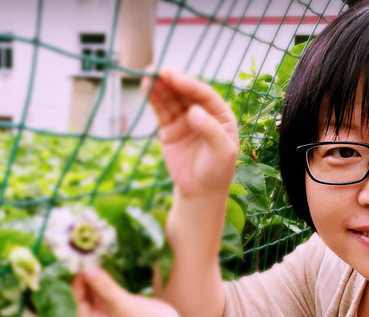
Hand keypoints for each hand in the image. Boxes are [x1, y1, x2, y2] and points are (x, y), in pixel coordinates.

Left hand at [71, 266, 193, 316]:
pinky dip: (102, 282)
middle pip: (80, 297)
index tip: (77, 261)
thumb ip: (103, 286)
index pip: (73, 302)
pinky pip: (104, 293)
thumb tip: (86, 268)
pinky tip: (101, 267)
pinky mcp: (116, 309)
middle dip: (82, 278)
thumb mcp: (122, 304)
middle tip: (82, 255)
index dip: (74, 282)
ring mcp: (105, 316)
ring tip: (90, 257)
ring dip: (92, 278)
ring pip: (92, 294)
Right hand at [143, 68, 238, 197]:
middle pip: (185, 92)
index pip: (204, 95)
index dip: (189, 84)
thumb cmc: (217, 172)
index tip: (174, 77)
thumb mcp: (222, 152)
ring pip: (171, 98)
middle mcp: (202, 113)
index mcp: (220, 115)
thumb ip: (210, 131)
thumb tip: (193, 111)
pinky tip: (147, 87)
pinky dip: (154, 99)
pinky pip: (161, 110)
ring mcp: (184, 120)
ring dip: (160, 86)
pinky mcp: (169, 128)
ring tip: (148, 75)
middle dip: (172, 81)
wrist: (200, 192)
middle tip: (158, 71)